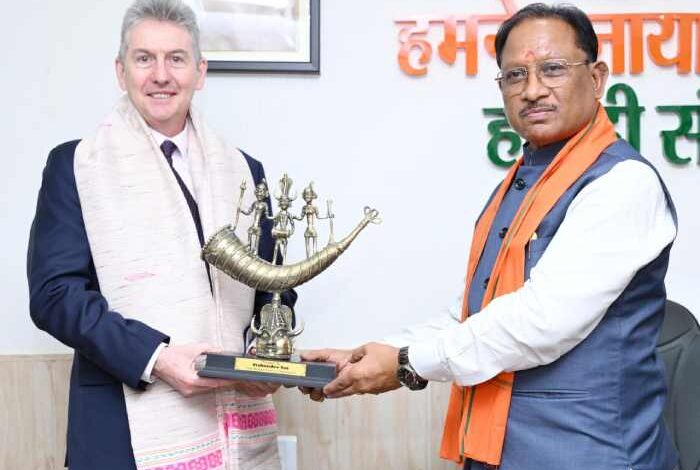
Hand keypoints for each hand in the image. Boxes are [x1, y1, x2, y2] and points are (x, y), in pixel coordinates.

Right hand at [153, 343, 279, 397]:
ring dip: (217, 382)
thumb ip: (209, 349)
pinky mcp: (187, 391)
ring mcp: (188, 391)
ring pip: (208, 388)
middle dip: (225, 381)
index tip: (236, 378)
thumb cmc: (173, 356)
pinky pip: (202, 388)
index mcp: (191, 380)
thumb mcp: (193, 349)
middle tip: (236, 376)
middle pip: (213, 387)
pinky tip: (216, 378)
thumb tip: (220, 351)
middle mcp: (190, 389)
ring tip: (229, 376)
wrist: (158, 362)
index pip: (214, 382)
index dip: (227, 380)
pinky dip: (209, 383)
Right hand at [298, 348, 352, 401]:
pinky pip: (324, 396)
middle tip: (306, 386)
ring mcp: (326, 384)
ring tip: (317, 388)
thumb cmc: (343, 357)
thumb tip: (302, 355)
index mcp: (316, 367)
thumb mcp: (327, 354)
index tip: (297, 379)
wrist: (357, 364)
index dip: (299, 377)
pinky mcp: (333, 391)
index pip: (303, 374)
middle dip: (305, 387)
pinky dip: (321, 396)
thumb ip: (314, 355)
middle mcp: (320, 377)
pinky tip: (323, 393)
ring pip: (314, 392)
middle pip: (307, 385)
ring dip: (313, 392)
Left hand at [323, 342, 401, 398]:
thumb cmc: (388, 357)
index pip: (338, 384)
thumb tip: (352, 359)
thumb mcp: (368, 348)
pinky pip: (365, 390)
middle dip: (335, 393)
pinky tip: (360, 385)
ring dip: (347, 391)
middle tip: (329, 394)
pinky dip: (360, 388)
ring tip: (342, 390)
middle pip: (344, 392)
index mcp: (356, 374)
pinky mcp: (378, 390)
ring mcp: (370, 389)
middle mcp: (361, 385)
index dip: (330, 388)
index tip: (326, 390)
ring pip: (354, 392)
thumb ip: (357, 354)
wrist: (405, 366)